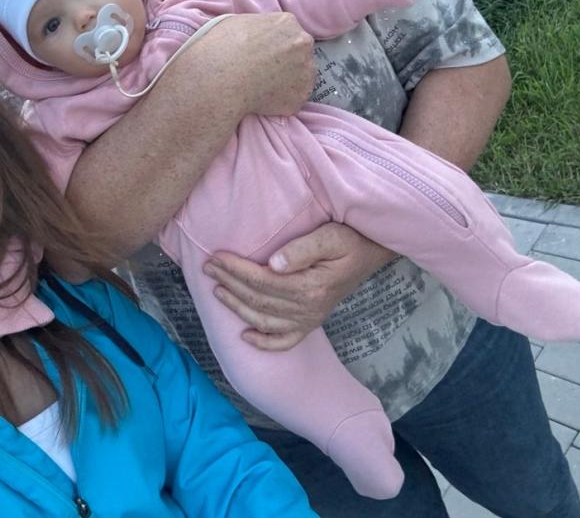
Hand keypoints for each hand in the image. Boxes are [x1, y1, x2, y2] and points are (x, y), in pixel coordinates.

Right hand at [196, 12, 315, 116]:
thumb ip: (258, 29)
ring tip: (261, 87)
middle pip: (299, 52)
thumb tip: (257, 37)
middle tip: (262, 72)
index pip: (288, 33)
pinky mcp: (301, 95)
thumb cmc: (222, 50)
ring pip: (300, 76)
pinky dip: (281, 101)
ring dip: (286, 82)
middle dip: (285, 62)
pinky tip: (263, 99)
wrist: (220, 79)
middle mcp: (302, 42)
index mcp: (287, 22)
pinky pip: (293, 98)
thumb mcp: (238, 23)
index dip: (274, 46)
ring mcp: (305, 69)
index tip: (263, 55)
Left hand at [202, 222, 395, 349]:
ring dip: (237, 307)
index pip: (262, 280)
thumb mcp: (331, 236)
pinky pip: (285, 341)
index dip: (236, 269)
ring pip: (264, 320)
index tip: (216, 256)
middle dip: (230, 283)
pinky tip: (245, 336)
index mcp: (310, 287)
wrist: (370, 254)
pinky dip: (264, 343)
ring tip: (217, 290)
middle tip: (208, 268)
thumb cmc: (349, 241)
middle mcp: (308, 309)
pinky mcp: (310, 324)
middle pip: (258, 299)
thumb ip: (302, 249)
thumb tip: (273, 264)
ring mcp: (309, 319)